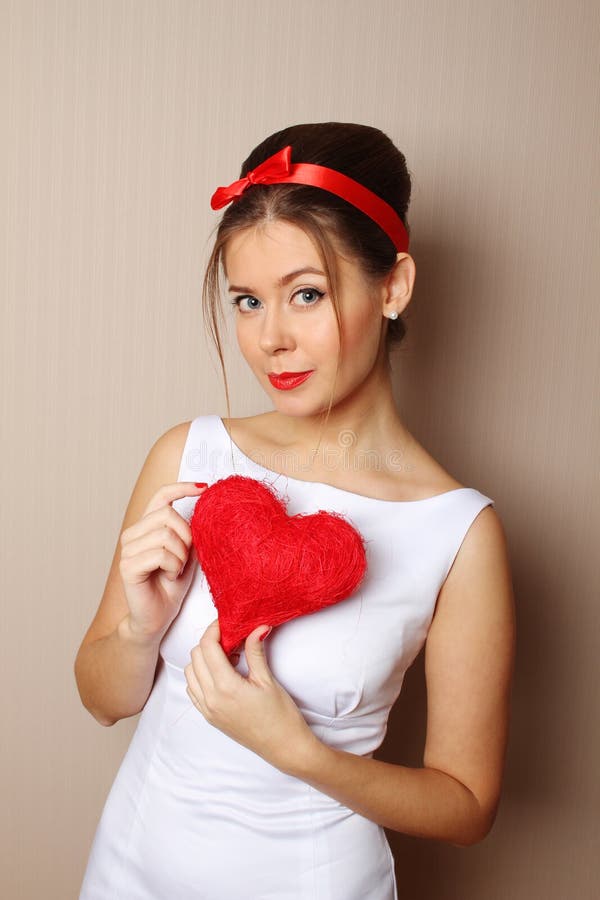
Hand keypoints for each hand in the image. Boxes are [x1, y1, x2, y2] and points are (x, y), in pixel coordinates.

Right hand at [119, 482, 206, 641]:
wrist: (157, 617)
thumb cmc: (172, 585)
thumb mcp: (188, 553)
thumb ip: (192, 532)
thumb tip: (208, 509)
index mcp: (147, 526)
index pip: (161, 496)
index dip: (182, 488)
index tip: (204, 488)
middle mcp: (133, 533)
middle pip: (167, 514)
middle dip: (186, 536)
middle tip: (185, 558)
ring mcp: (127, 549)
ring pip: (165, 535)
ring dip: (180, 556)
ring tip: (175, 570)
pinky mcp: (127, 565)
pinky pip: (161, 554)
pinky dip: (173, 566)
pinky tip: (169, 576)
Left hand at [184, 619, 318, 773]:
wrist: (284, 747)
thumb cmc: (280, 716)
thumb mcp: (267, 680)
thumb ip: (255, 651)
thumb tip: (256, 626)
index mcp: (225, 687)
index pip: (207, 647)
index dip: (214, 629)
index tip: (226, 623)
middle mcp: (210, 699)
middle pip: (195, 656)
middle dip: (210, 642)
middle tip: (231, 640)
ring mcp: (207, 710)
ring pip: (190, 673)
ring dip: (203, 659)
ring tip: (228, 658)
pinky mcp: (209, 717)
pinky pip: (193, 690)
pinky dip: (201, 676)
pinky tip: (222, 674)